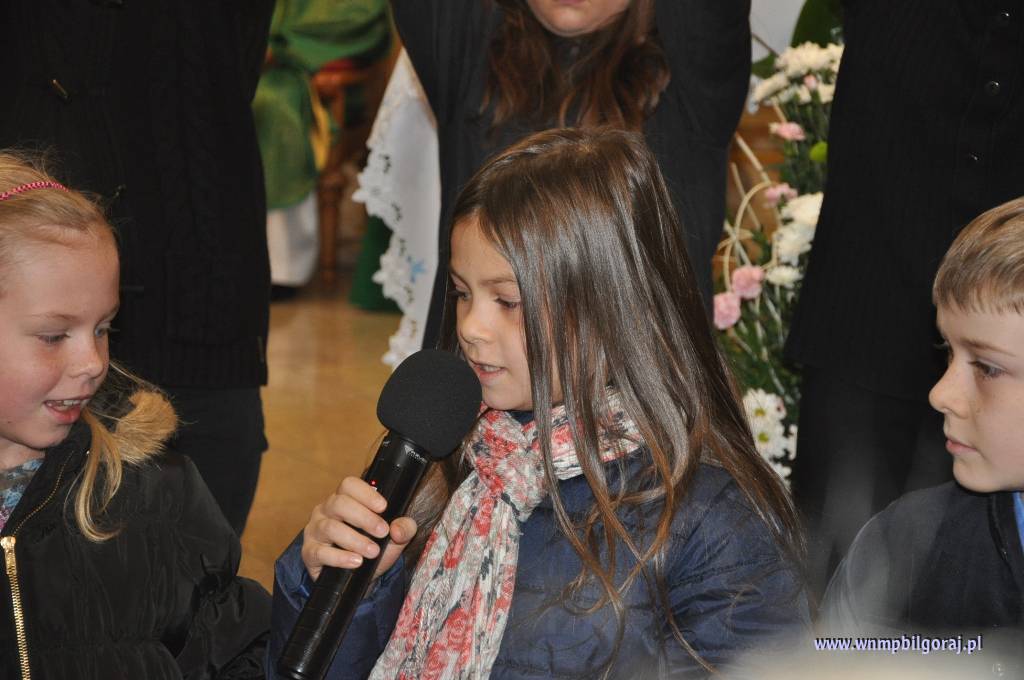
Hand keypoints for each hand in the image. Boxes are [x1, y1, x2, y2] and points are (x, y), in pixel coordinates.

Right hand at [301, 476, 416, 581]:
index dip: (366, 493)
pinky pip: (320, 552)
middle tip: (382, 532)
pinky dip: (340, 558)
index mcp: (345, 499)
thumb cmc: (371, 549)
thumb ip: (404, 529)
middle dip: (364, 518)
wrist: (355, 580)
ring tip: (373, 551)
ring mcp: (315, 530)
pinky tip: (356, 561)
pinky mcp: (310, 552)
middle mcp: (326, 510)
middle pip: (339, 503)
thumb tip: (398, 529)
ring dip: (355, 540)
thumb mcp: (393, 539)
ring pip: (330, 527)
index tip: (383, 507)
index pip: (349, 485)